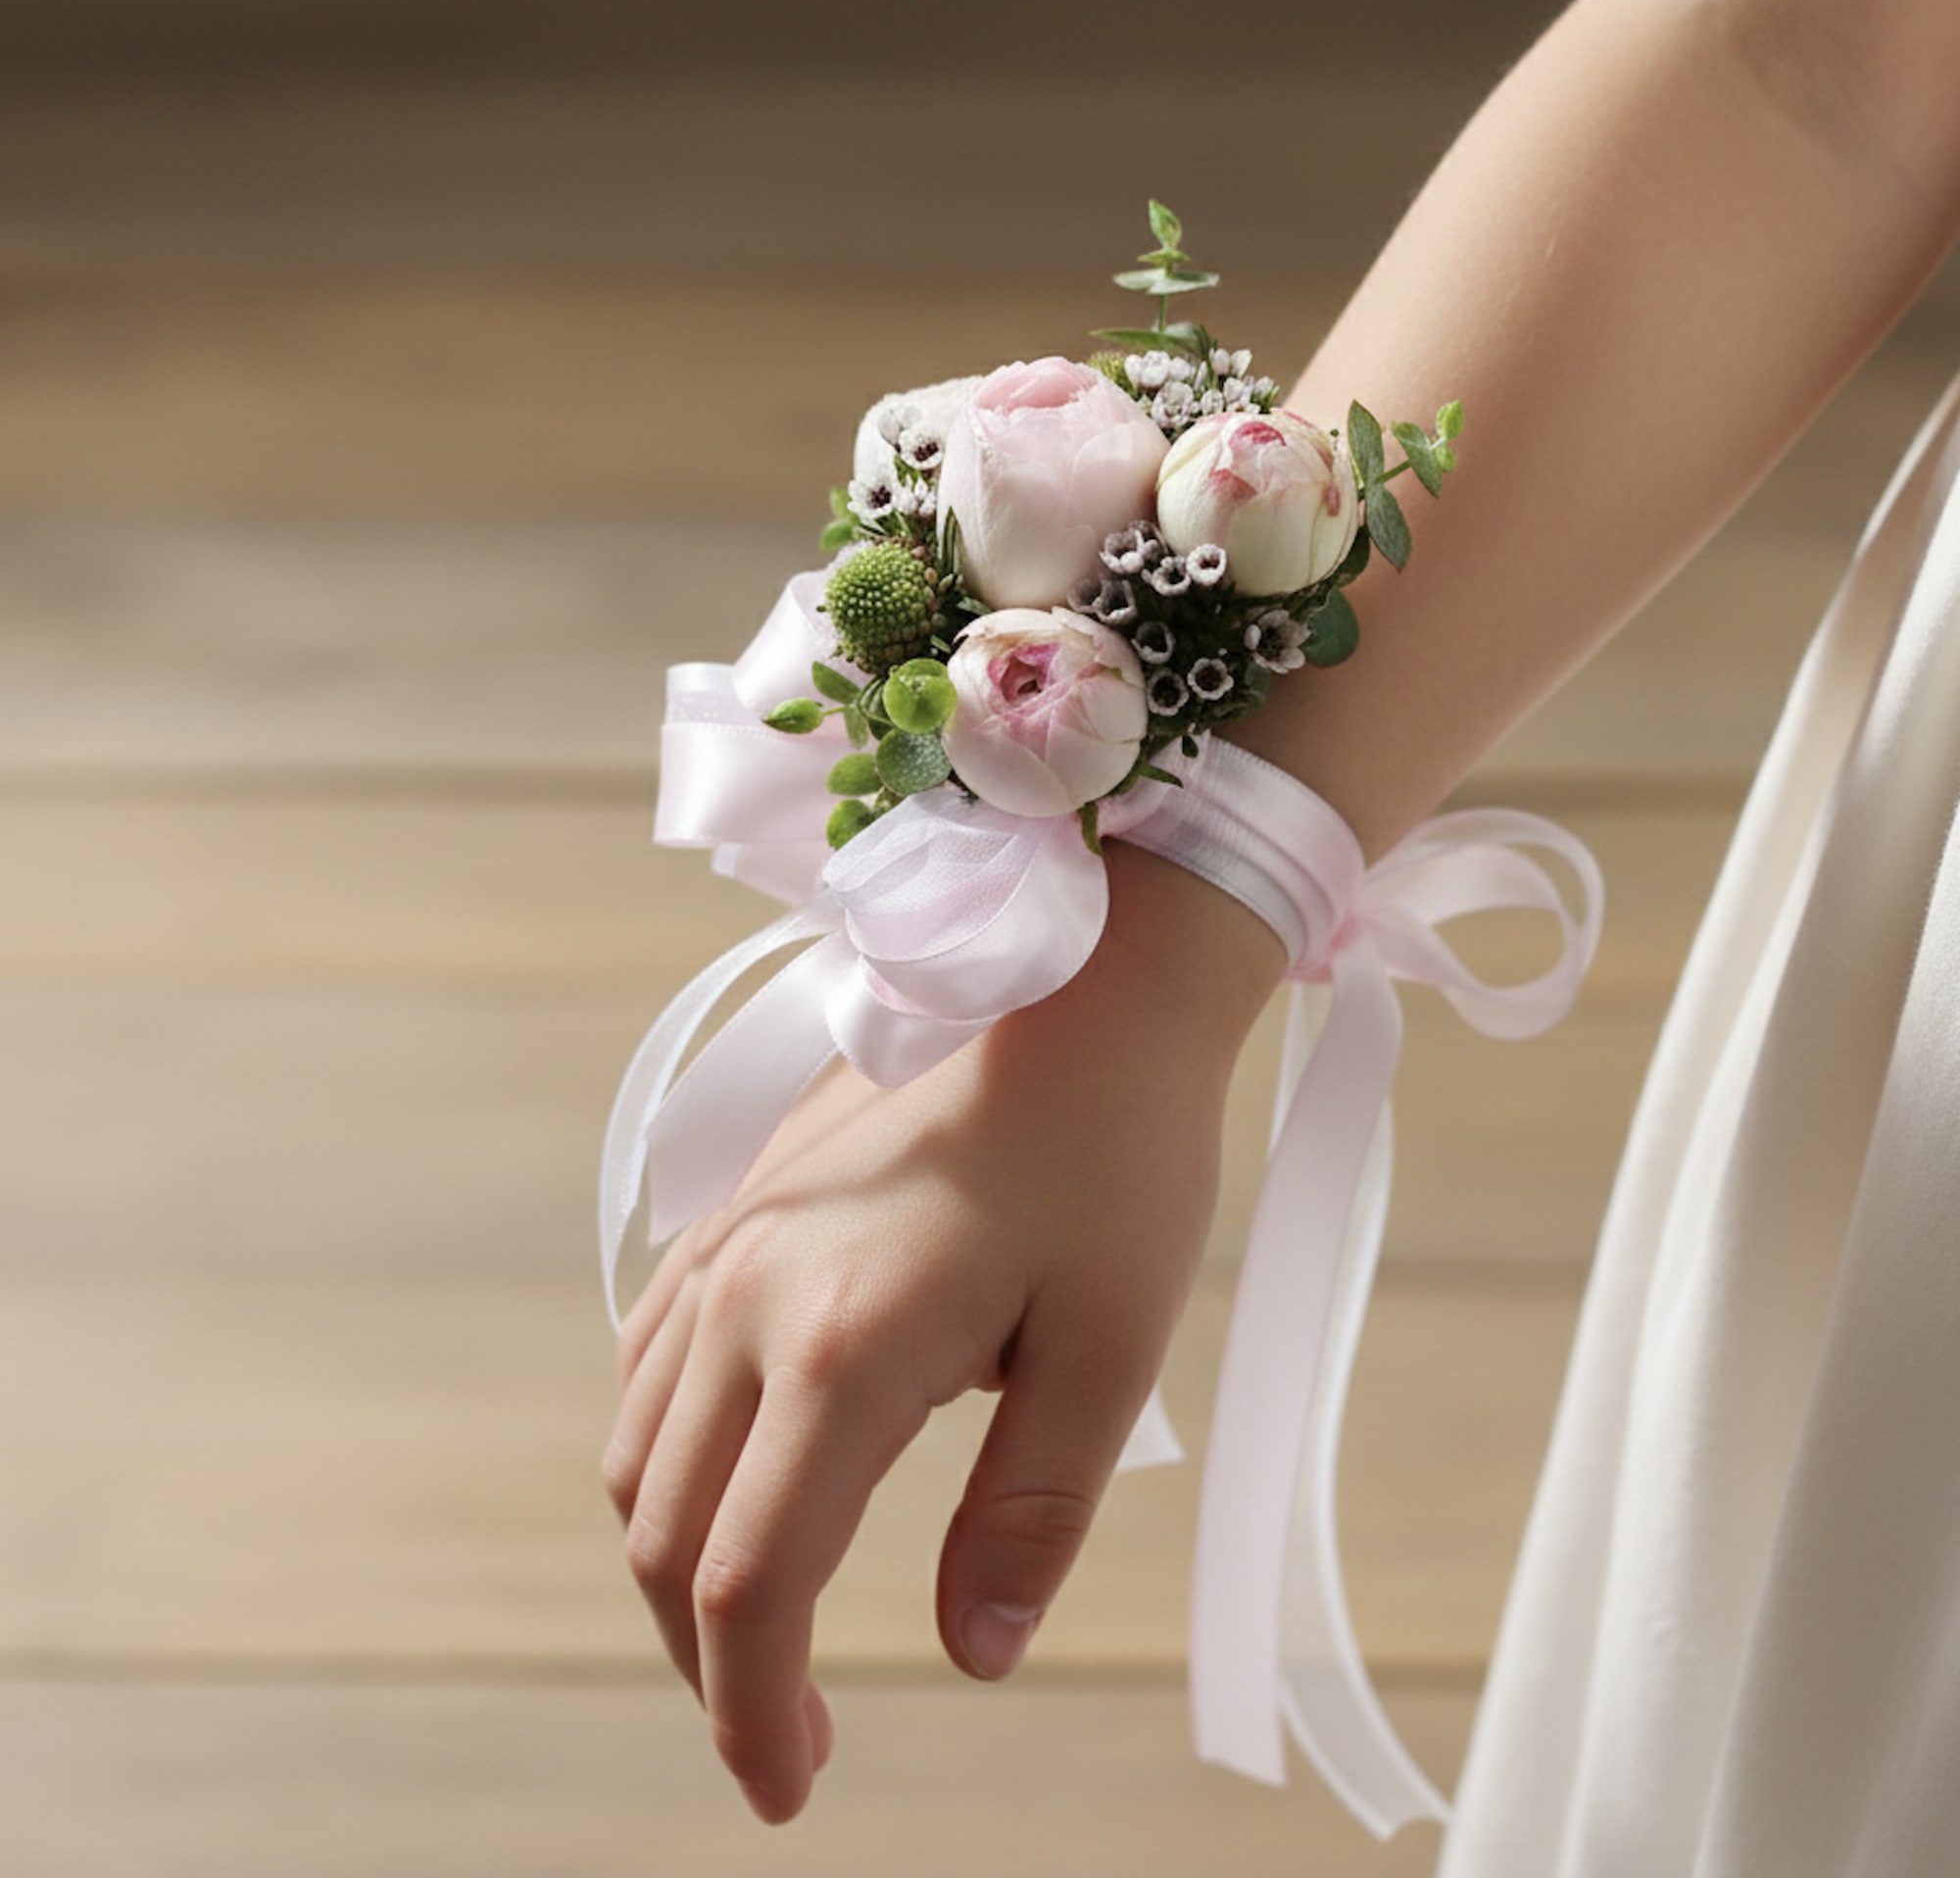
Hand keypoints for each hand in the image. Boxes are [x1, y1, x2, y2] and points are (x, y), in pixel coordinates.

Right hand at [600, 844, 1283, 1824]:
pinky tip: (728, 1481)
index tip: (786, 1794)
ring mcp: (727, 1247)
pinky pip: (647, 1364)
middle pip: (670, 1535)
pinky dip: (665, 1460)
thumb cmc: (1116, 1155)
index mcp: (843, 1346)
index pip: (752, 1580)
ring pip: (640, 1454)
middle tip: (794, 1741)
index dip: (753, 1711)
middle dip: (712, 1664)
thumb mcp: (1107, 1349)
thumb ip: (1030, 1512)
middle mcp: (749, 1299)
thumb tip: (976, 1658)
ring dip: (680, 1564)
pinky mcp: (734, 1213)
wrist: (1079, 981)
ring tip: (761, 1633)